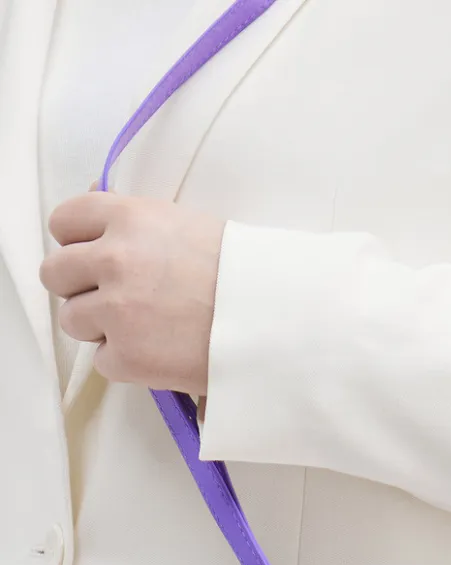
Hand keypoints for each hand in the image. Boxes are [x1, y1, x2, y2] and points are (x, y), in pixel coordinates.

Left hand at [39, 191, 225, 394]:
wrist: (275, 320)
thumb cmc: (239, 271)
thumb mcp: (184, 222)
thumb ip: (132, 216)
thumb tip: (94, 196)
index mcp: (127, 218)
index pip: (63, 223)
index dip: (77, 243)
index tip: (95, 257)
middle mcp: (113, 260)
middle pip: (55, 274)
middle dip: (80, 286)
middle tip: (116, 297)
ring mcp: (116, 312)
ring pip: (73, 320)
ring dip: (101, 325)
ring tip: (145, 327)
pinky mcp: (127, 358)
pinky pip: (103, 360)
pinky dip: (126, 360)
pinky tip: (160, 351)